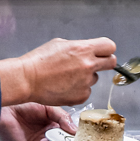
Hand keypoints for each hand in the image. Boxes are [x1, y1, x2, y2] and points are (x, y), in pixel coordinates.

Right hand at [0, 38, 115, 105]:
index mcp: (83, 49)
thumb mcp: (60, 44)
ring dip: (86, 77)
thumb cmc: (39, 61)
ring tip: (67, 76)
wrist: (27, 80)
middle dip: (105, 63)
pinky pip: (86, 91)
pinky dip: (78, 90)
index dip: (106, 49)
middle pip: (111, 63)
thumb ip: (78, 47)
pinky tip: (65, 86)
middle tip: (94, 64)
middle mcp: (88, 65)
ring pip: (95, 79)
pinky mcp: (81, 96)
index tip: (102, 52)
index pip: (109, 46)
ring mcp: (86, 82)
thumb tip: (87, 51)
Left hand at [0, 103, 72, 140]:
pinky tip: (45, 140)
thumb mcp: (49, 108)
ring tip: (57, 139)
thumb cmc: (24, 106)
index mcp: (56, 129)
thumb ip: (63, 118)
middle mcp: (48, 139)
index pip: (70, 139)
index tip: (82, 138)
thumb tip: (75, 130)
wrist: (6, 108)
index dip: (76, 139)